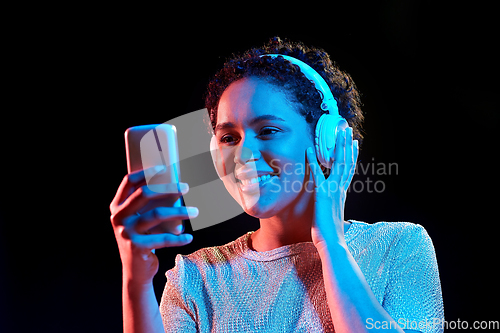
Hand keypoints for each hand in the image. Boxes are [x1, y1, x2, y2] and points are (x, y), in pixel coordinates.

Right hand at [109, 166, 196, 284]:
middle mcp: (118, 218)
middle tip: (186, 187)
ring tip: (196, 211)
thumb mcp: (139, 221)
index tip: (164, 167)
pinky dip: (179, 238)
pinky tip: (189, 237)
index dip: (146, 172)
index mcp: (117, 207)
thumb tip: (175, 185)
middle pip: (144, 194)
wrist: (135, 271)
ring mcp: (126, 232)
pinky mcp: (136, 246)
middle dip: (168, 188)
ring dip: (180, 212)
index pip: (128, 182)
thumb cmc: (143, 239)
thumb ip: (148, 205)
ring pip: (157, 214)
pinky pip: (163, 238)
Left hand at [306, 127, 358, 250]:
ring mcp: (333, 190)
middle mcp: (340, 188)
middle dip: (347, 144)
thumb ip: (333, 207)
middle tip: (347, 129)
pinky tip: (308, 149)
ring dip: (338, 145)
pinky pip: (318, 174)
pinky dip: (313, 161)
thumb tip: (332, 207)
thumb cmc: (331, 234)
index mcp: (342, 192)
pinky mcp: (323, 194)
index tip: (353, 143)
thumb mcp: (333, 215)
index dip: (351, 155)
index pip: (349, 169)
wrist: (333, 243)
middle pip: (346, 161)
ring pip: (339, 163)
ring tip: (339, 131)